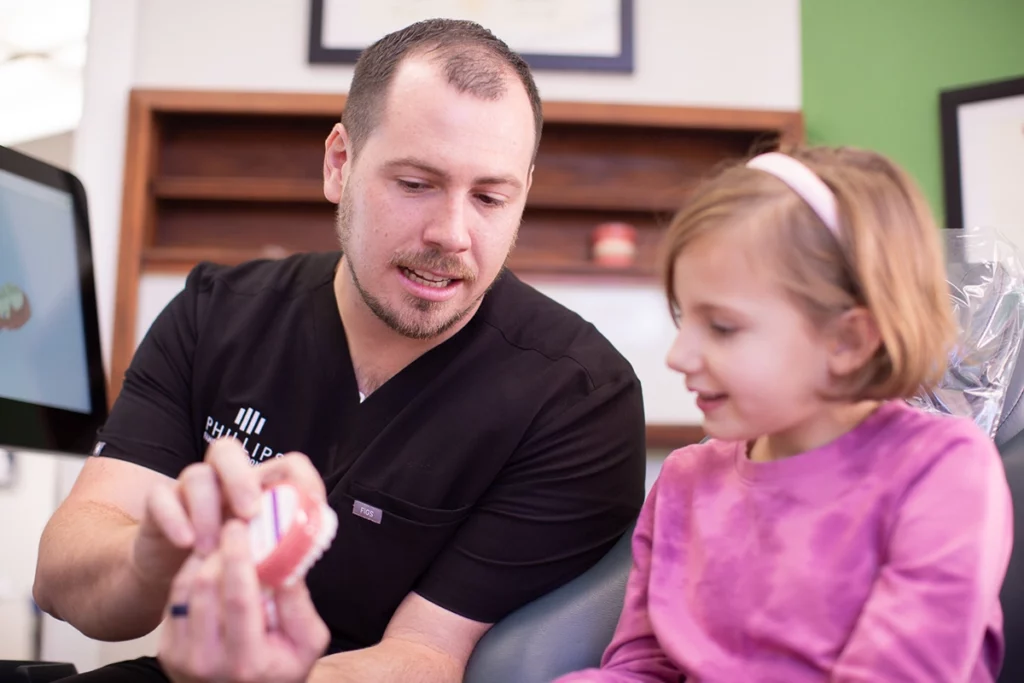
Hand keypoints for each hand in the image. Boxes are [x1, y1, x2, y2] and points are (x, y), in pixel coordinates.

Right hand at [131, 438, 326, 587]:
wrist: (171, 579)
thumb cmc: (225, 564)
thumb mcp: (257, 560)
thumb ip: (279, 551)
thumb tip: (302, 556)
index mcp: (258, 490)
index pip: (284, 464)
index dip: (301, 478)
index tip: (309, 507)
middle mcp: (223, 481)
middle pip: (228, 451)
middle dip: (241, 479)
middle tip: (249, 514)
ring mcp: (187, 490)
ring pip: (196, 475)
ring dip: (206, 511)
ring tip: (210, 548)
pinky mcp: (158, 505)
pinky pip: (160, 497)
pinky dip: (174, 518)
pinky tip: (185, 543)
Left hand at [159, 519, 330, 682]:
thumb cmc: (281, 671)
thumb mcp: (308, 643)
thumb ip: (299, 605)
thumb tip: (286, 563)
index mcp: (248, 662)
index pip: (238, 599)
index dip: (238, 558)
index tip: (241, 527)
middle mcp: (208, 662)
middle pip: (205, 589)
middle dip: (219, 550)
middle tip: (233, 528)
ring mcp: (183, 658)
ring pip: (186, 590)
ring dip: (204, 560)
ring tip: (223, 544)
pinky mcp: (168, 651)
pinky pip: (176, 601)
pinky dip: (192, 577)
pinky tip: (210, 568)